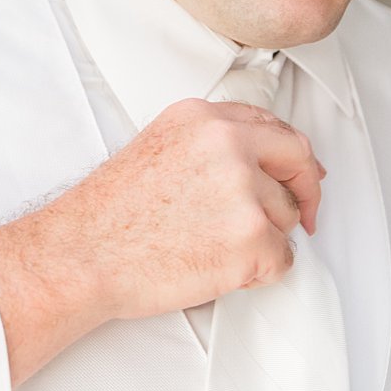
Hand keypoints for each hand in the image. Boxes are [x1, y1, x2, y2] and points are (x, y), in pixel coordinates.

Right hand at [0, 97, 323, 383]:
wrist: (83, 254)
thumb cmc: (109, 213)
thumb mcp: (158, 147)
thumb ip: (211, 143)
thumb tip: (264, 164)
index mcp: (203, 118)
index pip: (271, 125)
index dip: (289, 155)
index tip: (299, 174)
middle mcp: (228, 144)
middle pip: (298, 158)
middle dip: (306, 188)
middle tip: (304, 215)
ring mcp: (244, 190)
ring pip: (287, 217)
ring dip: (264, 238)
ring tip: (211, 247)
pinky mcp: (253, 238)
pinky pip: (283, 260)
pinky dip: (258, 273)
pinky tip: (217, 268)